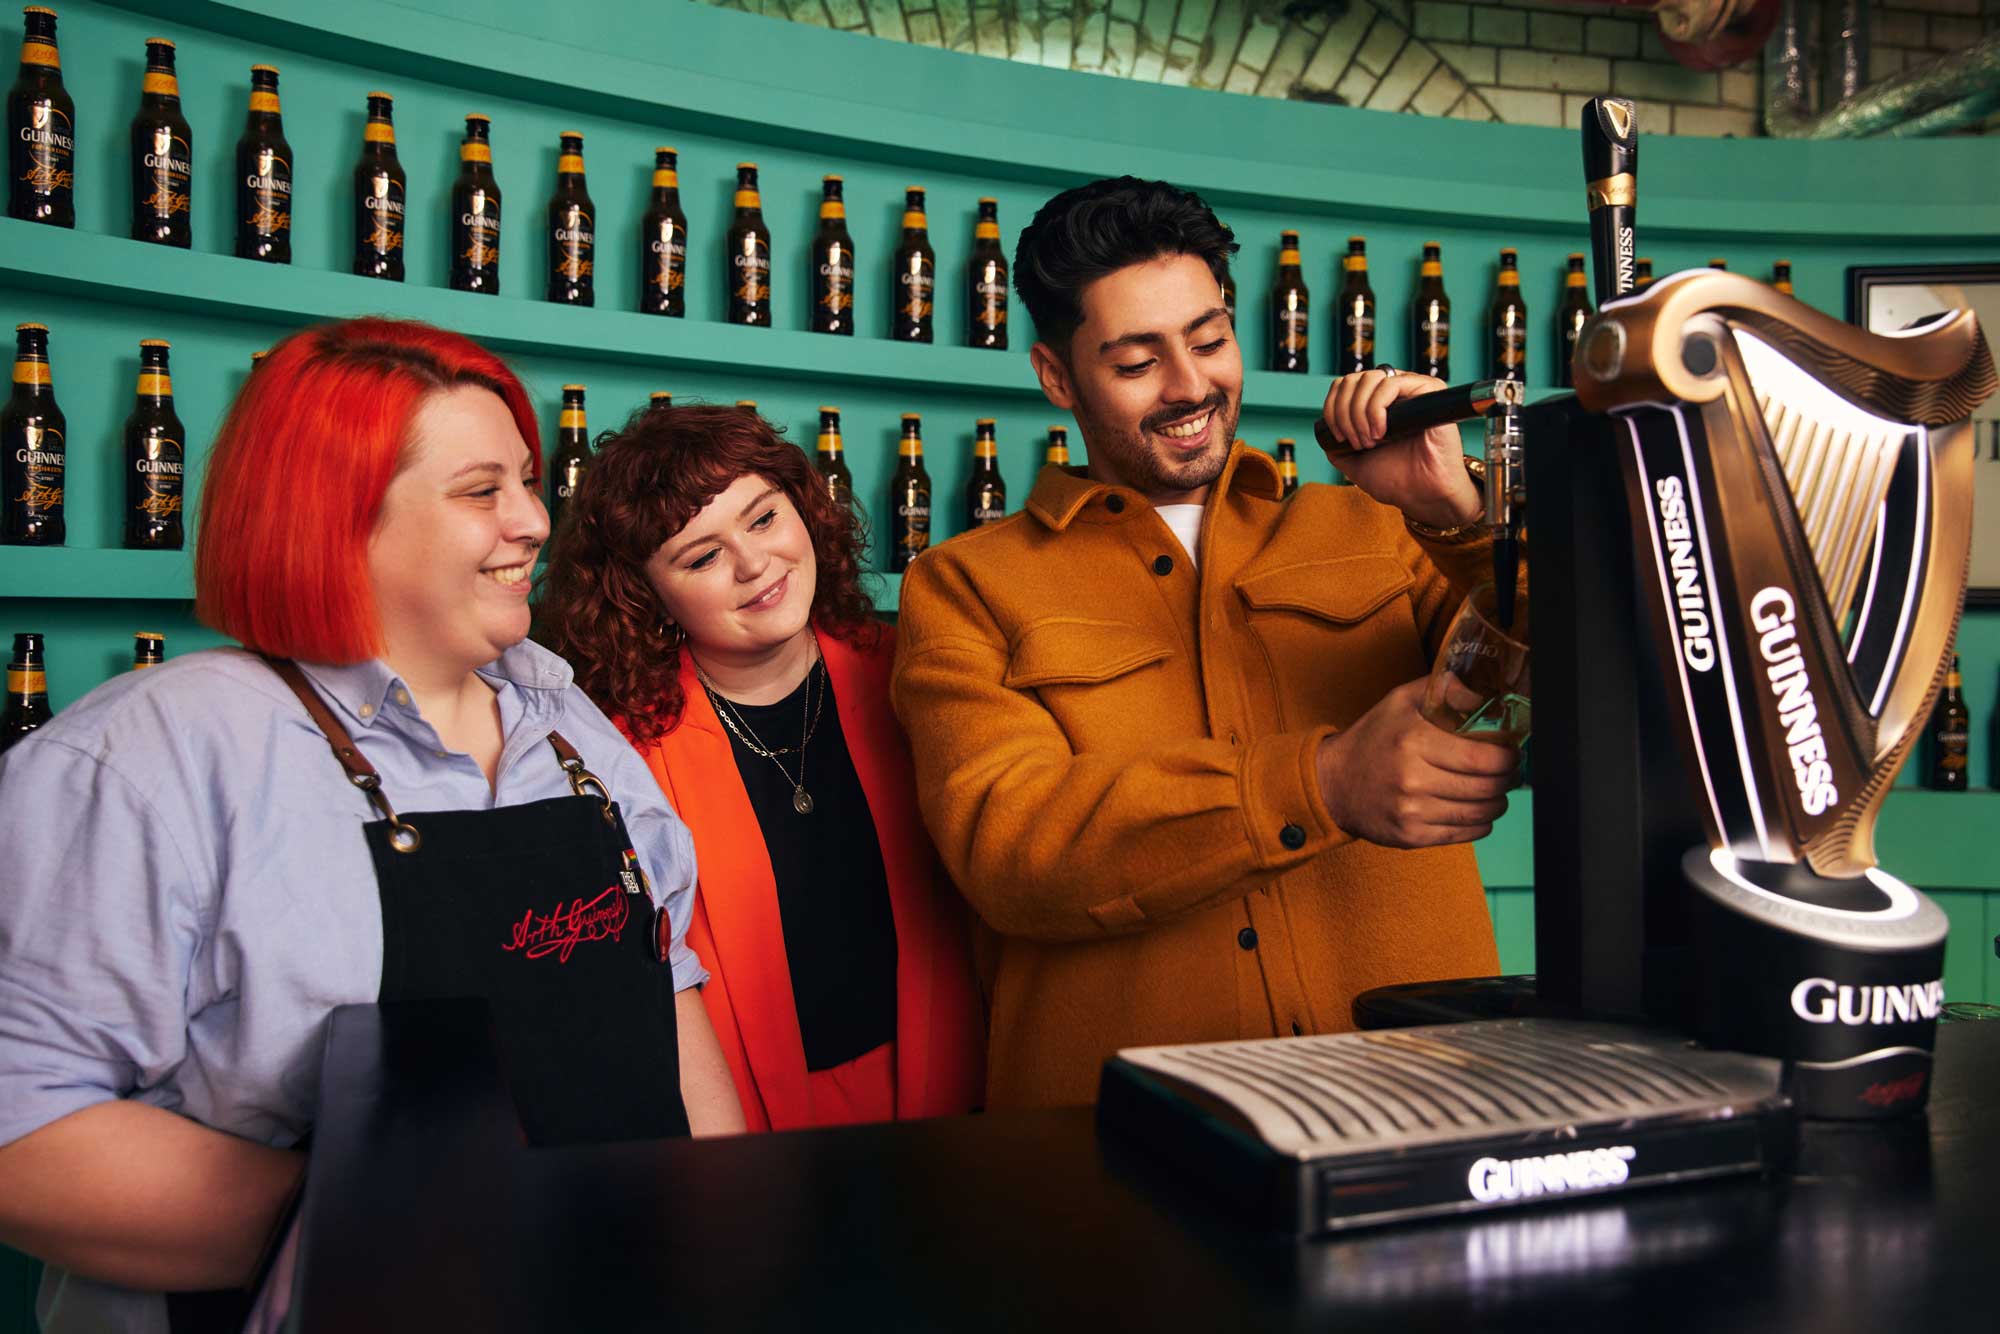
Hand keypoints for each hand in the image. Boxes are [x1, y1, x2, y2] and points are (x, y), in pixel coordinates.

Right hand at [1314, 680, 1517, 848]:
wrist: (1333, 783)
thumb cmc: (1373, 738)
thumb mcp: (1401, 700)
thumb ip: (1445, 690)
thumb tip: (1487, 697)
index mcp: (1414, 741)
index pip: (1482, 758)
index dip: (1508, 758)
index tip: (1512, 753)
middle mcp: (1413, 779)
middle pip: (1486, 788)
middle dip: (1507, 780)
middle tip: (1509, 772)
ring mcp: (1412, 812)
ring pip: (1480, 814)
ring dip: (1497, 803)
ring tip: (1494, 790)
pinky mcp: (1411, 837)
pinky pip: (1465, 835)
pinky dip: (1480, 823)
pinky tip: (1474, 809)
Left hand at [1320, 369, 1481, 529]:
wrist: (1424, 494)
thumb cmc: (1397, 480)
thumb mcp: (1356, 464)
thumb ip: (1337, 448)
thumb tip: (1323, 431)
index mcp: (1378, 403)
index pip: (1344, 385)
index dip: (1332, 407)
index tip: (1339, 437)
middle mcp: (1394, 391)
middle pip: (1352, 380)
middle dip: (1344, 414)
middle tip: (1356, 442)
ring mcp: (1411, 389)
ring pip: (1369, 378)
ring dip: (1359, 413)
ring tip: (1370, 440)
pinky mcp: (1429, 390)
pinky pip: (1391, 384)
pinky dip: (1376, 408)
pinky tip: (1381, 431)